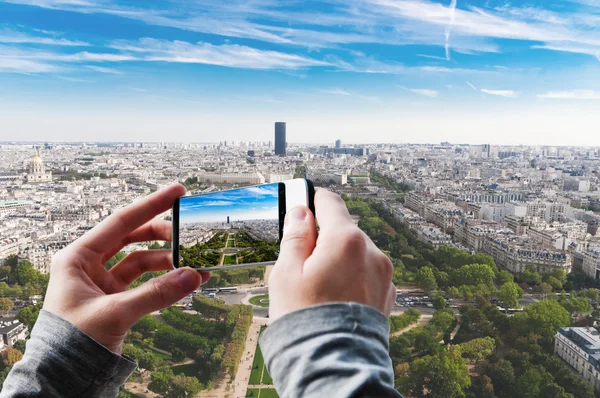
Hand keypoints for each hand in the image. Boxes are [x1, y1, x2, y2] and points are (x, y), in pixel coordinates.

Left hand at [43, 184, 209, 352]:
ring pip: (142, 260)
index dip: (150, 205)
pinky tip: (183, 281)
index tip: (177, 193)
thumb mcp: (114, 313)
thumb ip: (156, 294)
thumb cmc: (71, 343)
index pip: (120, 222)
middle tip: (189, 232)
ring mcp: (103, 282)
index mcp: (78, 257)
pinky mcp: (115, 298)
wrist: (63, 377)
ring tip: (193, 264)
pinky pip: (145, 282)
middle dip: (162, 235)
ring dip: (167, 261)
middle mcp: (90, 265)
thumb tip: (192, 276)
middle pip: (133, 237)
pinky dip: (164, 281)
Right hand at [268, 189, 395, 320]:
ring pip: (356, 252)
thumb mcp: (286, 273)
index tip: (302, 202)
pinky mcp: (387, 294)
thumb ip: (295, 236)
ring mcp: (384, 274)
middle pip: (343, 230)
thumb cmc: (305, 319)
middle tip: (301, 261)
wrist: (334, 365)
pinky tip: (335, 297)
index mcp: (346, 240)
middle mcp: (372, 252)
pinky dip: (352, 277)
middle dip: (323, 238)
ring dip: (339, 259)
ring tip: (319, 287)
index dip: (312, 200)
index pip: (330, 203)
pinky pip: (367, 273)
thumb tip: (301, 213)